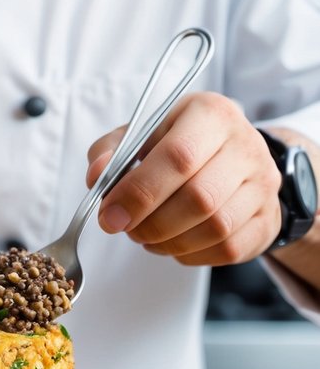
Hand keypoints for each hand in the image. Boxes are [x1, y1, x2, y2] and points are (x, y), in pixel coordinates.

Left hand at [87, 92, 281, 266]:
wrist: (234, 156)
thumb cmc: (177, 144)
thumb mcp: (142, 134)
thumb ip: (112, 152)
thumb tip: (98, 176)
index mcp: (212, 114)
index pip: (178, 157)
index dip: (139, 192)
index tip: (110, 216)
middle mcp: (246, 145)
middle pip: (199, 198)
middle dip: (151, 224)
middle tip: (127, 229)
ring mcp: (264, 184)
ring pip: (216, 228)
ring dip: (170, 242)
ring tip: (147, 236)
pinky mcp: (269, 218)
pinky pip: (229, 249)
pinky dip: (192, 254)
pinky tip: (174, 244)